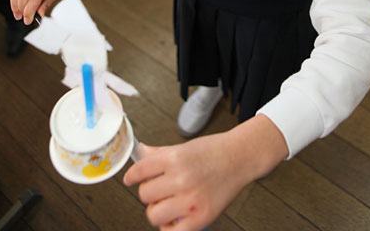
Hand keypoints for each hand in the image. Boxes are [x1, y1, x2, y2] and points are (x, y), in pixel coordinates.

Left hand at [124, 133, 244, 230]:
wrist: (240, 157)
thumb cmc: (213, 151)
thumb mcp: (184, 147)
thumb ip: (160, 153)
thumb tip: (142, 152)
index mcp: (174, 158)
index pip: (140, 171)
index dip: (131, 176)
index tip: (130, 180)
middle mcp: (180, 178)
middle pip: (145, 194)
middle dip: (149, 193)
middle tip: (158, 190)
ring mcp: (190, 200)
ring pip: (154, 215)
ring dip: (157, 211)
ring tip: (167, 205)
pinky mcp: (201, 217)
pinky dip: (170, 228)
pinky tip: (175, 218)